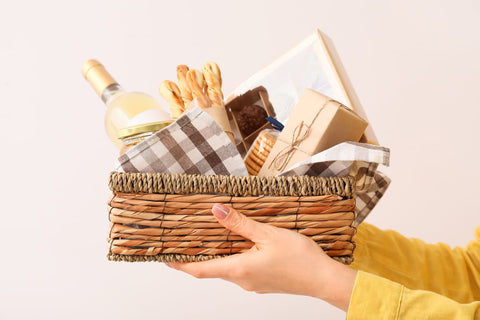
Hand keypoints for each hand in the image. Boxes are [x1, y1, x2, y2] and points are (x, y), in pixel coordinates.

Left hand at [167, 203, 356, 310]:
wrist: (324, 279)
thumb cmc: (300, 258)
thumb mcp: (268, 235)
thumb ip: (240, 224)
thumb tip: (217, 211)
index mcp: (239, 269)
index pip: (201, 270)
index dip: (181, 264)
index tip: (165, 258)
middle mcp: (243, 280)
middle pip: (212, 269)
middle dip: (199, 257)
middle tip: (188, 242)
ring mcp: (254, 284)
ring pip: (228, 269)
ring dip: (218, 257)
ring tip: (214, 238)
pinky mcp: (264, 282)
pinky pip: (242, 271)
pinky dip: (234, 259)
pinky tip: (242, 245)